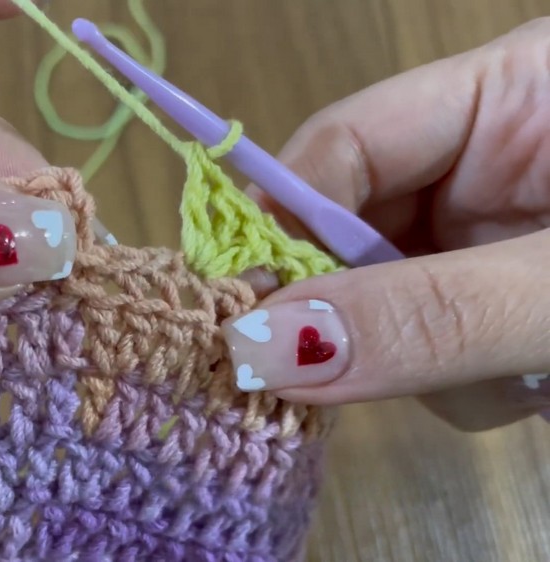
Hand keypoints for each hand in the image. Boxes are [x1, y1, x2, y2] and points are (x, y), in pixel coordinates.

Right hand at [220, 17, 549, 430]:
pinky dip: (462, 382)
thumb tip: (251, 346)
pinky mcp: (496, 296)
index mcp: (502, 95)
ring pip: (387, 303)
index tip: (244, 320)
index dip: (279, 228)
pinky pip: (430, 343)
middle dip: (364, 315)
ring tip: (516, 382)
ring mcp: (487, 232)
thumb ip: (424, 315)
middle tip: (370, 380)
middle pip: (350, 231)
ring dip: (428, 363)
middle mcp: (479, 159)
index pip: (338, 143)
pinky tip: (527, 386)